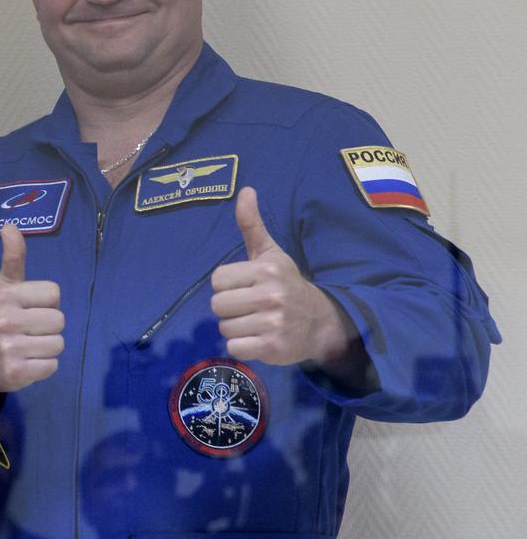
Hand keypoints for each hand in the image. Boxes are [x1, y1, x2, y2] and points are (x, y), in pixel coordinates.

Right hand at [0, 224, 63, 401]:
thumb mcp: (3, 285)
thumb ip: (13, 257)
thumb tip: (9, 225)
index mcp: (4, 296)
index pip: (54, 294)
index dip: (46, 302)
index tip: (28, 307)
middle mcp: (4, 321)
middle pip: (59, 320)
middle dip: (48, 326)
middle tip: (28, 329)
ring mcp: (9, 349)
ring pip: (58, 344)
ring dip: (48, 346)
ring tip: (28, 345)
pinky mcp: (16, 373)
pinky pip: (52, 365)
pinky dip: (44, 365)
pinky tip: (27, 361)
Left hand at [210, 188, 357, 367]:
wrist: (321, 322)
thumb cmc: (286, 284)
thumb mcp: (270, 254)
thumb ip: (252, 225)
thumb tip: (245, 190)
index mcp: (266, 270)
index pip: (217, 280)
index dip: (227, 286)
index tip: (245, 287)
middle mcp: (271, 295)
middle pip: (217, 305)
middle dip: (229, 308)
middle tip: (248, 307)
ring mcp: (273, 323)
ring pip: (225, 329)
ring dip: (235, 329)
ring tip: (255, 322)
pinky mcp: (273, 348)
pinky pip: (235, 349)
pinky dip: (242, 347)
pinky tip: (258, 338)